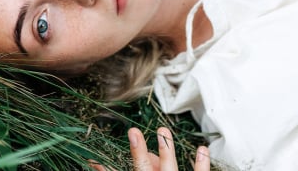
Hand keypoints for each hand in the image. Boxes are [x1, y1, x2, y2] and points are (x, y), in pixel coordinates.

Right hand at [89, 127, 209, 170]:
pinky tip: (202, 150)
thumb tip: (95, 162)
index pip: (137, 169)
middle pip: (153, 169)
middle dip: (151, 150)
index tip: (133, 133)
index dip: (137, 152)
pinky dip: (202, 166)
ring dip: (168, 152)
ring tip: (163, 132)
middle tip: (148, 131)